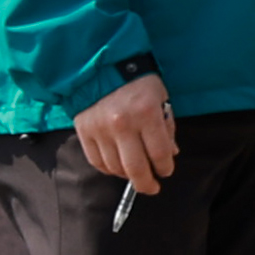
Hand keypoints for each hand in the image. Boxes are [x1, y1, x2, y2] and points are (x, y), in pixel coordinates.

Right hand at [75, 69, 181, 192]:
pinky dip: (108, 169)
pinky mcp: (84, 132)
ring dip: (127, 176)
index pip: (159, 154)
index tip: (166, 171)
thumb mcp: (161, 99)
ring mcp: (100, 130)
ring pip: (115, 168)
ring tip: (135, 173)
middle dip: (146, 184)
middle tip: (152, 188)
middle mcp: (122, 124)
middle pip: (135, 168)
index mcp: (146, 114)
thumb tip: (170, 155)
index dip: (165, 168)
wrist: (102, 67)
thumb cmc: (138, 83)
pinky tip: (117, 167)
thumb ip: (166, 128)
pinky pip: (96, 161)